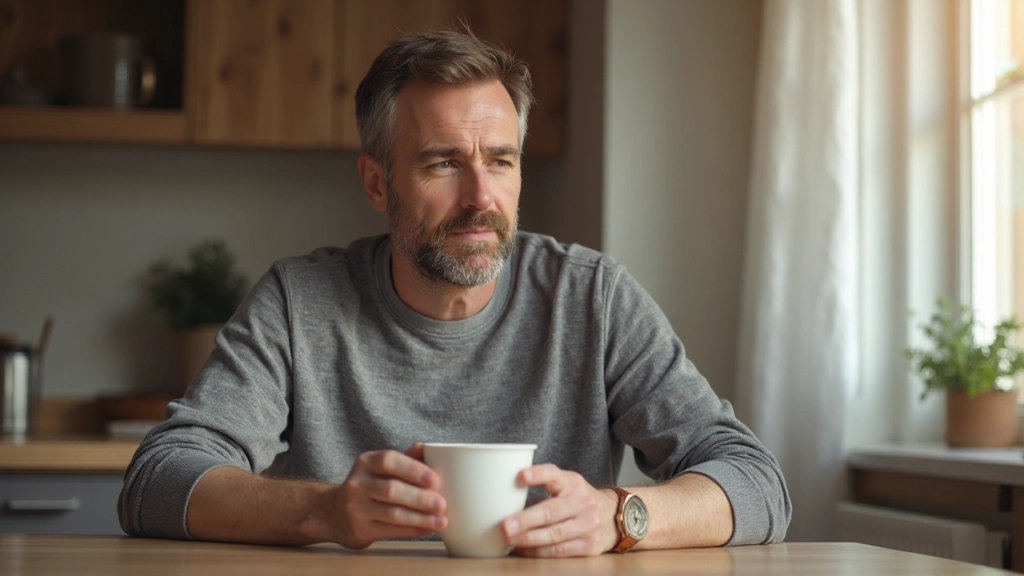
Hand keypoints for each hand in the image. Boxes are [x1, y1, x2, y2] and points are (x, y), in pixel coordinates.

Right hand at [330, 442, 446, 548]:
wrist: (335, 513)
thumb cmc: (369, 486)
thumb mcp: (381, 468)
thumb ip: (404, 459)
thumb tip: (425, 447)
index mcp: (366, 462)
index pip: (389, 461)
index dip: (413, 470)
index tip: (434, 479)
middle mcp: (357, 483)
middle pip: (392, 490)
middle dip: (420, 498)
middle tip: (442, 504)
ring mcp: (356, 507)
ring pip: (392, 513)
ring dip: (420, 518)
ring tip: (441, 520)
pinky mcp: (360, 529)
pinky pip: (391, 530)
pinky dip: (413, 530)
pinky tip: (428, 529)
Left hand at [500, 464, 619, 556]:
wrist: (613, 516)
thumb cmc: (577, 500)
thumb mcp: (566, 485)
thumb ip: (542, 488)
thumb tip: (503, 498)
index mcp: (572, 482)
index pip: (554, 474)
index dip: (537, 474)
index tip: (521, 476)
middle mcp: (582, 502)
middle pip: (551, 512)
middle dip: (526, 520)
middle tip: (505, 526)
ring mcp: (588, 525)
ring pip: (554, 535)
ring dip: (528, 539)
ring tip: (509, 540)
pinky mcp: (589, 545)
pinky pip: (559, 551)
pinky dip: (539, 551)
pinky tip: (523, 549)